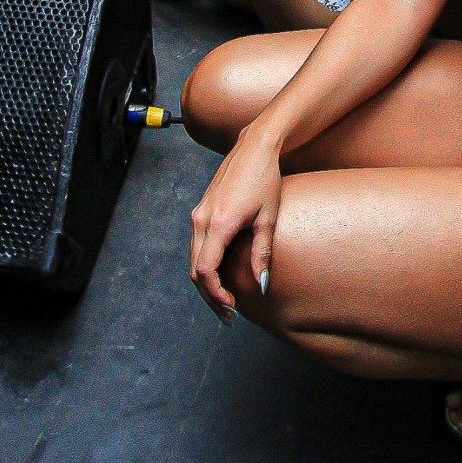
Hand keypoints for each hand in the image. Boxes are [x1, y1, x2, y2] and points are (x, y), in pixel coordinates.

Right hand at [189, 122, 282, 317]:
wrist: (254, 147)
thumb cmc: (264, 178)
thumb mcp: (267, 217)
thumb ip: (262, 253)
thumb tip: (261, 284)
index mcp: (218, 224)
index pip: (205, 271)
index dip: (216, 294)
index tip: (232, 307)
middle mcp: (201, 220)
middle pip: (195, 270)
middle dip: (210, 296)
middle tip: (229, 315)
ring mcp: (198, 214)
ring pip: (194, 259)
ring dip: (207, 282)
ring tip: (226, 300)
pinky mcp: (202, 211)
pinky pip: (198, 246)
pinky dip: (206, 266)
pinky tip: (222, 275)